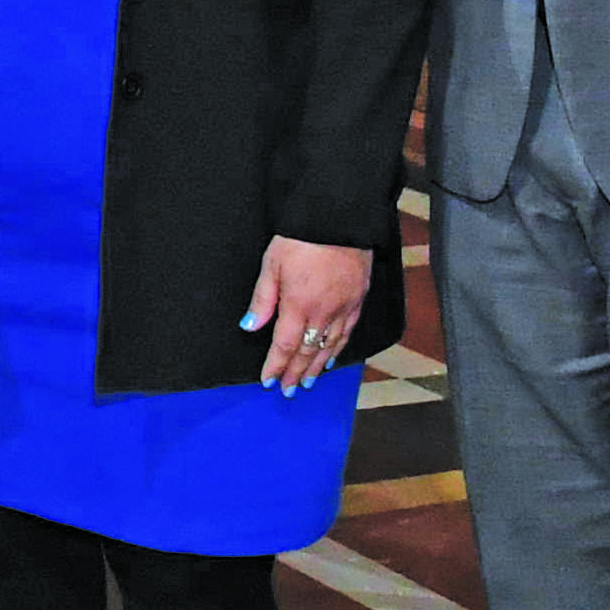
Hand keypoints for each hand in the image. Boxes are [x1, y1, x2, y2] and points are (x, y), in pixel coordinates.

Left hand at [244, 236, 372, 392]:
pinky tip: (331, 356)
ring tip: (307, 380)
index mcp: (299, 305)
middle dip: (295, 372)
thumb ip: (262, 299)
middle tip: (289, 390)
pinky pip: (349, 331)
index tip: (268, 381)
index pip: (285, 345)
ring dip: (317, 366)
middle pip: (308, 351)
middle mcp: (324, 312)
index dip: (276, 366)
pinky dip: (339, 348)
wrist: (339, 219)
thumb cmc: (301, 238)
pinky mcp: (358, 298)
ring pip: (330, 345)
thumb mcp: (271, 264)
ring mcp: (344, 307)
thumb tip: (250, 326)